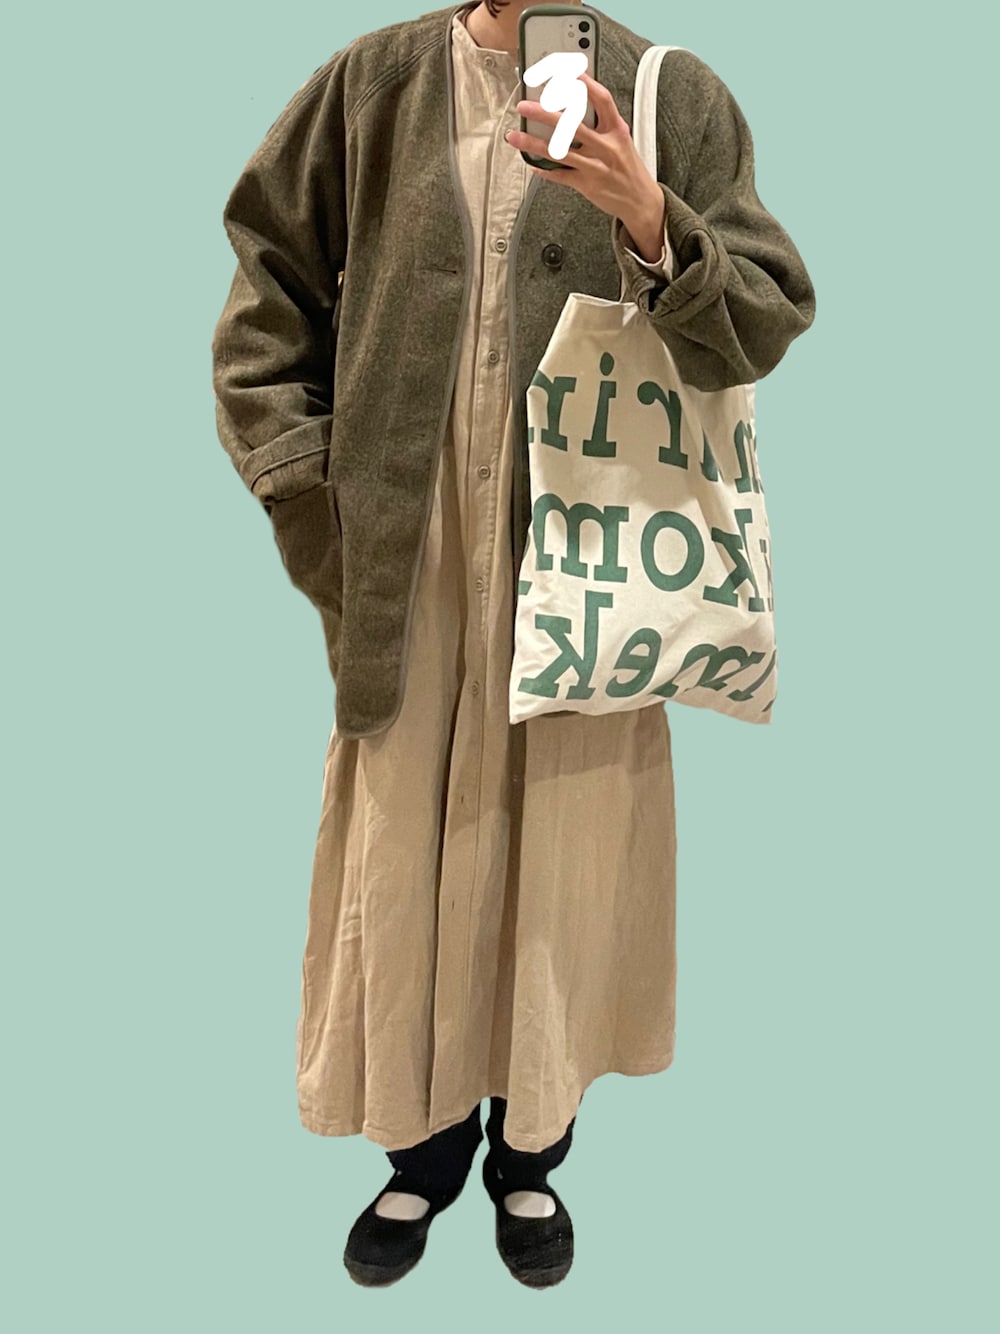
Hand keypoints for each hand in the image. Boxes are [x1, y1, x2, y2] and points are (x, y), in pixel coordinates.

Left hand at [504, 71, 665, 259]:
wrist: (640, 201)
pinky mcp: (587, 185)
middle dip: (545, 114)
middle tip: (524, 106)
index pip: (602, 100)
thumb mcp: (621, 140)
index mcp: (617, 130)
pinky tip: (531, 163)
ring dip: (533, 143)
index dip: (585, 84)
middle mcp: (606, 147)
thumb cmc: (627, 167)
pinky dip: (543, 169)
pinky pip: (560, 176)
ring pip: (560, 152)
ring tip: (514, 136)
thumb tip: (573, 105)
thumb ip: (602, 123)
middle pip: (572, 125)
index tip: (567, 72)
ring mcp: (596, 167)